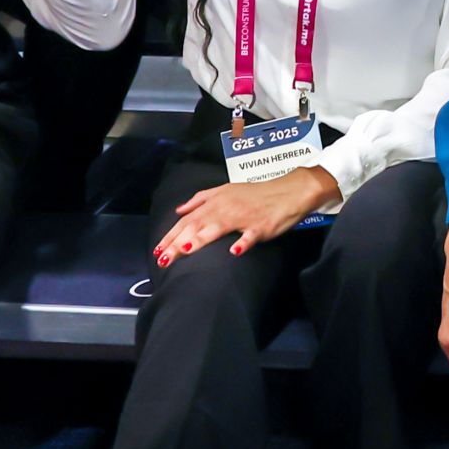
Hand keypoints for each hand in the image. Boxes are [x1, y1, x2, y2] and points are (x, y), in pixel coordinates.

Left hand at [157, 164, 340, 261]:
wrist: (290, 190)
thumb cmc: (258, 193)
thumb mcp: (226, 190)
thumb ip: (201, 199)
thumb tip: (178, 209)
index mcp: (216, 201)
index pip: (188, 219)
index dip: (171, 234)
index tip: (157, 250)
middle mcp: (226, 208)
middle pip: (197, 225)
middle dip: (178, 242)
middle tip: (163, 259)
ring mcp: (244, 217)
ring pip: (218, 228)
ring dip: (200, 239)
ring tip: (185, 250)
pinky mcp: (261, 226)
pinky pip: (250, 235)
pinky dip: (242, 243)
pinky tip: (234, 252)